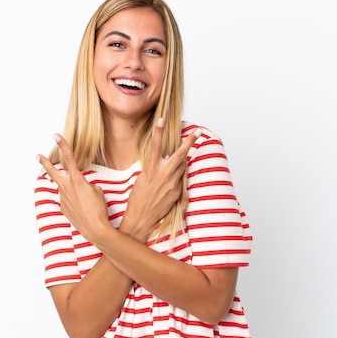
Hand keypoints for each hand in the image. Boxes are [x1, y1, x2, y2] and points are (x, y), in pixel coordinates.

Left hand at [36, 135, 112, 240]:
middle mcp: (67, 188)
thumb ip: (87, 185)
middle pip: (52, 172)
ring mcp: (63, 199)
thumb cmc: (99, 209)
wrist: (95, 228)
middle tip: (37, 156)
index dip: (63, 145)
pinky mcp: (63, 208)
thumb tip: (82, 187)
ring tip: (85, 201)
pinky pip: (68, 200)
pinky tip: (82, 208)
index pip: (70, 159)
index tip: (56, 136)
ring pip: (65, 189)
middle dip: (45, 163)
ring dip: (72, 191)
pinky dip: (74, 202)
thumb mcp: (98, 191)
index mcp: (77, 181)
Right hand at [121, 118, 201, 239]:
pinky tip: (168, 184)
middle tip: (198, 131)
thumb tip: (164, 159)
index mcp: (151, 169)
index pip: (156, 146)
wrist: (141, 218)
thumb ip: (154, 167)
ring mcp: (172, 184)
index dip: (158, 131)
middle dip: (190, 142)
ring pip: (182, 167)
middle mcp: (164, 175)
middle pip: (180, 154)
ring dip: (179, 163)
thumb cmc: (138, 198)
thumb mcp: (142, 178)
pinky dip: (177, 177)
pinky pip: (180, 180)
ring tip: (172, 166)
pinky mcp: (177, 193)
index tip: (161, 119)